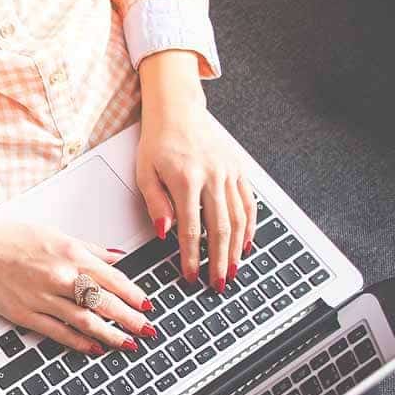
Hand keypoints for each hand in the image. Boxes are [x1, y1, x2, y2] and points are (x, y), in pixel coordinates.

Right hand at [0, 215, 155, 353]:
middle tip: (148, 330)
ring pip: (86, 320)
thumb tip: (115, 257)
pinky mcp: (25, 313)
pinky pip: (59, 332)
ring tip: (129, 344)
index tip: (147, 305)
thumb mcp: (54, 234)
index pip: (113, 278)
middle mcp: (60, 276)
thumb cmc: (8, 237)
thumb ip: (88, 248)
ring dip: (112, 334)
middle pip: (105, 302)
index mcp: (69, 253)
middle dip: (131, 319)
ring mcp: (42, 297)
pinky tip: (94, 347)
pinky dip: (80, 342)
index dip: (134, 295)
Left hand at [137, 51, 256, 292]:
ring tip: (233, 271)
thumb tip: (164, 233)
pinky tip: (245, 244)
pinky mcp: (238, 170)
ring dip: (236, 249)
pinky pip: (249, 203)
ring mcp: (229, 173)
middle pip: (220, 228)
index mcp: (186, 179)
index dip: (191, 257)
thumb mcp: (145, 173)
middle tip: (218, 284)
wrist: (178, 111)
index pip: (191, 229)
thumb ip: (156, 204)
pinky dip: (250, 226)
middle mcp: (212, 177)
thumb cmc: (158, 142)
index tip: (190, 275)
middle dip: (219, 261)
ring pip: (239, 219)